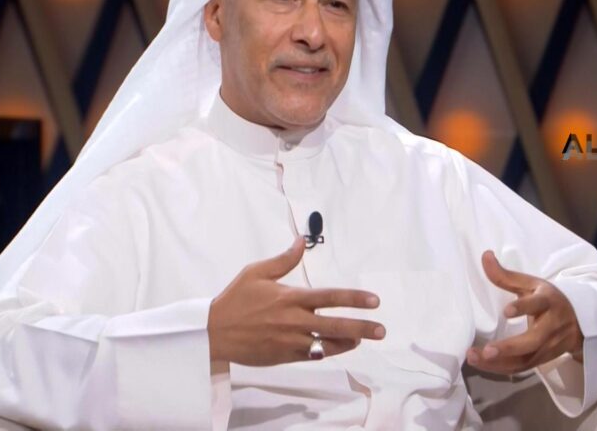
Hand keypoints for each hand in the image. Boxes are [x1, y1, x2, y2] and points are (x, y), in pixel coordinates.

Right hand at [208, 235, 385, 365]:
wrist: (214, 332)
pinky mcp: (284, 356)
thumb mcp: (256, 272)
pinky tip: (337, 347)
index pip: (331, 297)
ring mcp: (291, 341)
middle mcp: (295, 320)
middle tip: (381, 330)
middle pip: (336, 325)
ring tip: (362, 340)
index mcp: (290, 297)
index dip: (355, 299)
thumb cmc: (235, 299)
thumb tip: (301, 240)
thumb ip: (283, 260)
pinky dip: (326, 351)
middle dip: (362, 328)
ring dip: (347, 342)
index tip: (374, 301)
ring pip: (327, 345)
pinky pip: (312, 355)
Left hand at [466, 250, 583, 374]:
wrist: (580, 323)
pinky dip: (500, 368)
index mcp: (548, 302)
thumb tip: (484, 255)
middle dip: (510, 348)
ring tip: (475, 357)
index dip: (524, 308)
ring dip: (499, 362)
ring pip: (525, 360)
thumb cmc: (549, 300)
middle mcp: (550, 327)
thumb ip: (506, 275)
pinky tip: (481, 363)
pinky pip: (520, 368)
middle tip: (487, 351)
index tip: (506, 311)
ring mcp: (548, 347)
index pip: (538, 305)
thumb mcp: (531, 284)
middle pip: (533, 341)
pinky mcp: (542, 360)